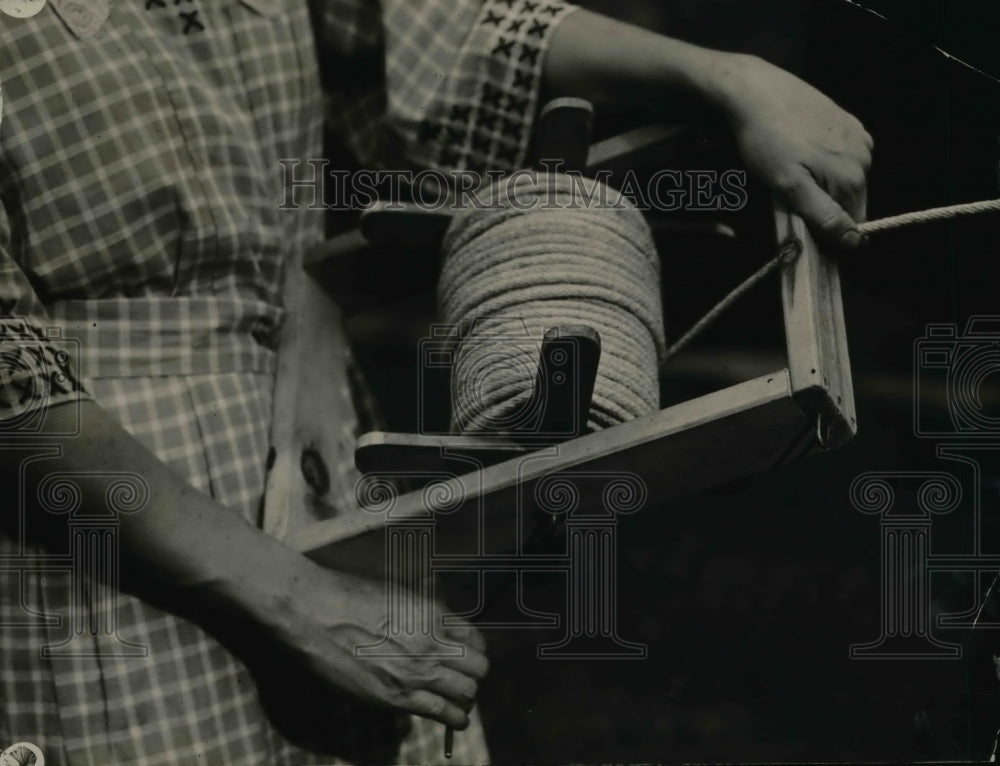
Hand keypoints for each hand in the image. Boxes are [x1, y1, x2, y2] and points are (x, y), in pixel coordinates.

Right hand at [265, 564, 487, 729]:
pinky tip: (457, 721)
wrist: (316, 614)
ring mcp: (416, 672)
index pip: (476, 639)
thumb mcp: (397, 594)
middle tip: (463, 678)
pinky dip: (455, 719)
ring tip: (461, 702)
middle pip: (479, 668)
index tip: (468, 656)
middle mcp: (432, 643)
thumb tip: (439, 629)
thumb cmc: (349, 596)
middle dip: (474, 675)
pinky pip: (441, 713)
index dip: (475, 650)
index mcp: (434, 614)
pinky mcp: (396, 698)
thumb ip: (423, 614)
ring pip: (467, 693)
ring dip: (467, 698)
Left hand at [715, 54, 872, 249]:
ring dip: (824, 187)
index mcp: (853, 176)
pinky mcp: (846, 121)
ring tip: (793, 174)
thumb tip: (855, 243)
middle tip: (791, 200)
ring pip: (846, 180)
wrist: (754, 91)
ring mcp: (857, 136)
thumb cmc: (765, 141)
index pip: (852, 226)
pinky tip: (801, 154)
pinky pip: (841, 156)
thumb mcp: (788, 186)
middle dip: (825, 209)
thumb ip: (823, 216)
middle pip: (851, 202)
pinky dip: (824, 164)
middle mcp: (864, 155)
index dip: (828, 235)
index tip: (802, 231)